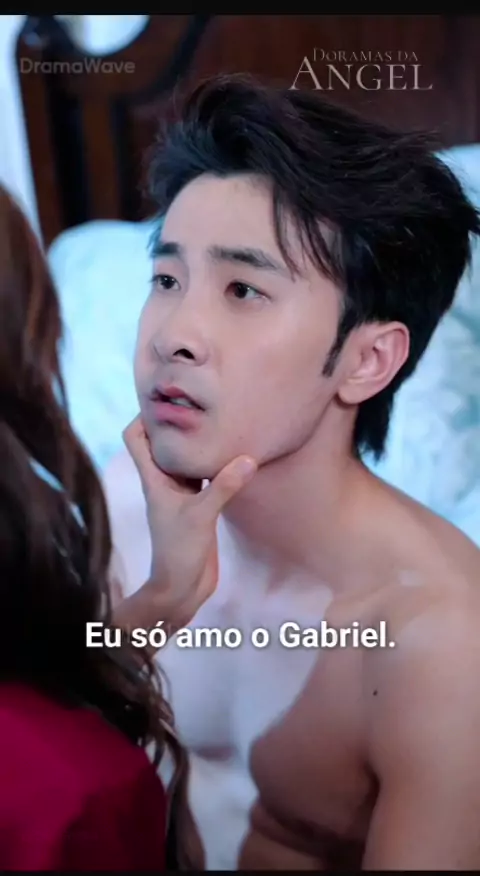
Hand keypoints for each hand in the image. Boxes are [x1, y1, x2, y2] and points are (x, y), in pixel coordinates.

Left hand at [122, 415, 256, 630]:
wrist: (181, 589)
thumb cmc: (179, 552)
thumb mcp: (201, 515)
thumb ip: (224, 486)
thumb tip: (248, 457)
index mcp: (153, 479)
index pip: (135, 437)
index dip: (144, 415)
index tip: (167, 399)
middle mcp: (163, 482)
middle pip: (160, 442)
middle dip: (174, 422)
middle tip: (198, 402)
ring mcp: (180, 494)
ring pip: (183, 458)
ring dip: (196, 442)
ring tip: (216, 421)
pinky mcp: (198, 506)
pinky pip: (204, 476)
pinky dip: (214, 463)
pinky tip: (231, 455)